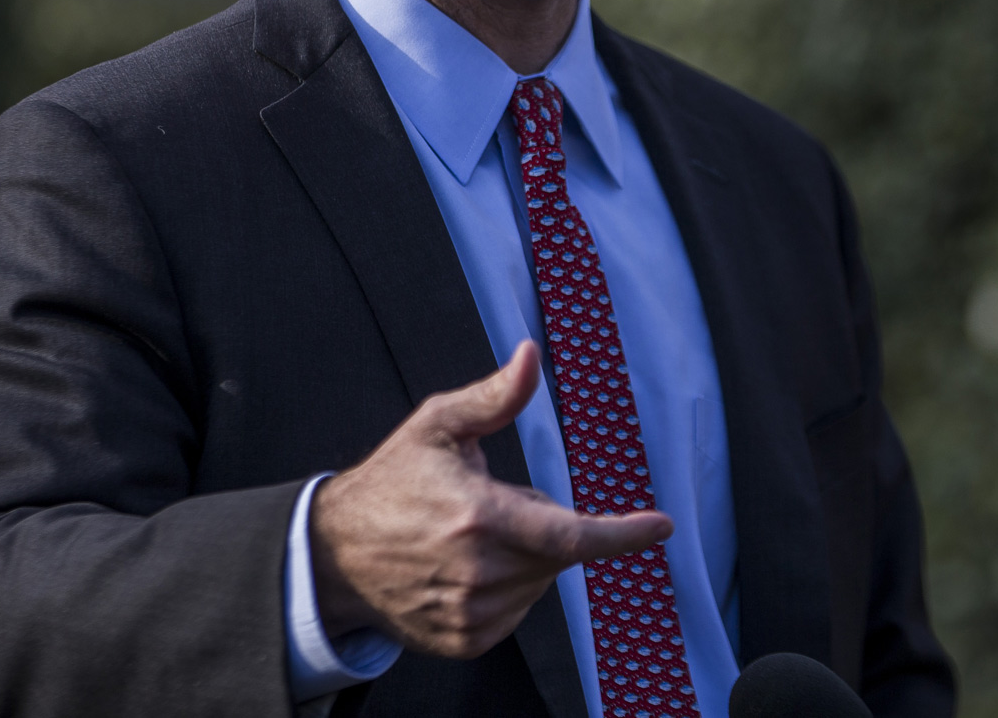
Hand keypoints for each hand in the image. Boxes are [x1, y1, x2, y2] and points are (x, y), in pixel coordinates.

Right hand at [309, 340, 672, 657]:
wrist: (336, 553)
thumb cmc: (392, 482)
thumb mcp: (438, 426)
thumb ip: (495, 397)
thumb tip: (532, 356)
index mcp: (478, 517)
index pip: (569, 535)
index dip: (622, 534)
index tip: (661, 526)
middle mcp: (477, 573)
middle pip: (554, 554)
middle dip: (539, 525)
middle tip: (490, 506)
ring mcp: (469, 614)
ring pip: (537, 585)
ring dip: (523, 560)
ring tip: (467, 539)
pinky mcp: (462, 641)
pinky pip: (514, 613)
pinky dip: (503, 589)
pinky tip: (463, 569)